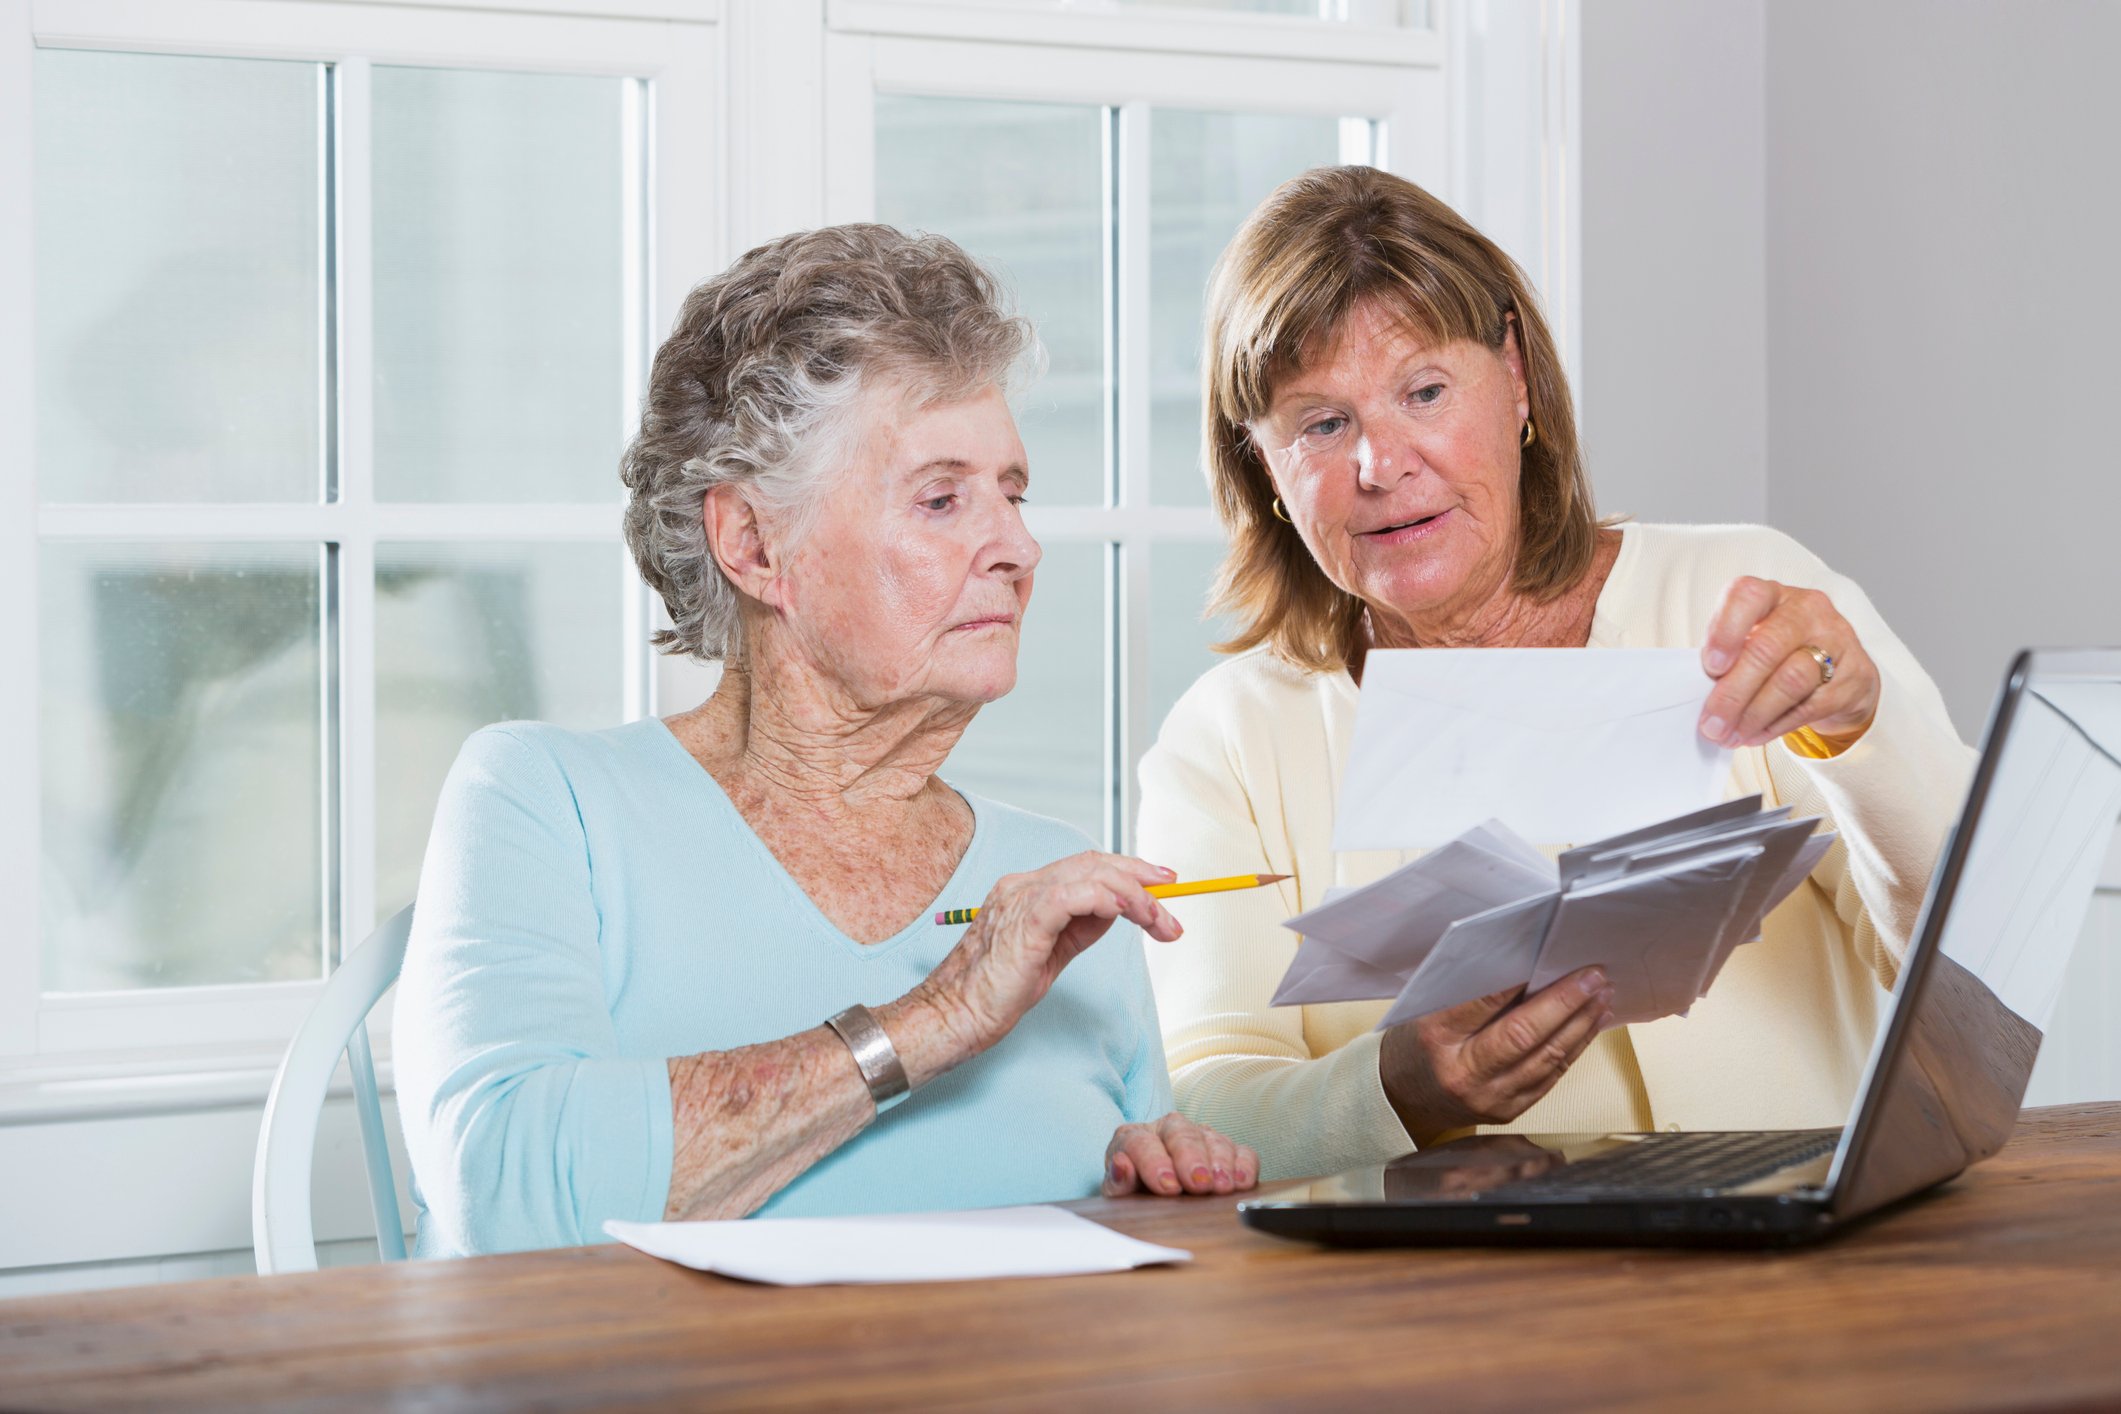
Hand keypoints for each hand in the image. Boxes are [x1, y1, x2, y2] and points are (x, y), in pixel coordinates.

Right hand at [909, 852, 1183, 1072]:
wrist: (955, 1017)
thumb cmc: (995, 994)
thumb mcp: (1050, 954)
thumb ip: (1079, 927)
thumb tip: (1118, 910)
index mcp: (1025, 890)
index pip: (1087, 866)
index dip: (1129, 870)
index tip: (1163, 886)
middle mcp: (1022, 885)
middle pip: (1095, 863)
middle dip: (1143, 879)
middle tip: (1174, 904)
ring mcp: (1020, 897)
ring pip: (1092, 874)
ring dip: (1136, 895)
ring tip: (1160, 921)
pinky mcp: (1024, 919)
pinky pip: (1074, 895)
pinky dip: (1107, 899)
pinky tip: (1127, 914)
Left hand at [1102, 1113, 1258, 1196]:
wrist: (1150, 1197)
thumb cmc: (1133, 1194)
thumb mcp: (1118, 1195)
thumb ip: (1118, 1182)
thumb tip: (1121, 1165)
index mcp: (1132, 1137)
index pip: (1139, 1142)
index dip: (1153, 1163)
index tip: (1167, 1187)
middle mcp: (1166, 1130)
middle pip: (1180, 1132)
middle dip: (1191, 1158)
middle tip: (1199, 1184)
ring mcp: (1198, 1137)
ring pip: (1212, 1139)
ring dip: (1220, 1163)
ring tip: (1222, 1187)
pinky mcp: (1224, 1150)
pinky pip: (1241, 1150)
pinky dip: (1244, 1165)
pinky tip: (1242, 1182)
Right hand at [1376, 967, 1611, 1144]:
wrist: (1403, 1098)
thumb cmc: (1418, 1046)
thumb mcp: (1429, 1012)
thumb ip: (1472, 995)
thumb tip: (1526, 969)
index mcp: (1437, 1039)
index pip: (1483, 1005)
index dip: (1520, 982)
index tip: (1549, 957)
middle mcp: (1465, 1075)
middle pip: (1523, 1036)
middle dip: (1564, 1003)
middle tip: (1592, 977)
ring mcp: (1491, 1099)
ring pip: (1547, 1058)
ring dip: (1580, 1023)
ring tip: (1601, 995)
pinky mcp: (1511, 1111)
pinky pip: (1551, 1076)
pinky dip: (1574, 1046)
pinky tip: (1588, 1024)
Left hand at [1698, 577, 1880, 750]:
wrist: (1842, 669)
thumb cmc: (1782, 652)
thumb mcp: (1753, 640)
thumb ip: (1728, 657)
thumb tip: (1701, 693)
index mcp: (1773, 595)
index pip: (1748, 595)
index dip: (1725, 631)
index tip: (1710, 667)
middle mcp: (1807, 610)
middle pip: (1767, 648)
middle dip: (1733, 692)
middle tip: (1712, 723)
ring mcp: (1836, 640)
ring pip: (1790, 680)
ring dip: (1754, 714)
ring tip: (1731, 735)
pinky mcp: (1853, 675)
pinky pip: (1810, 705)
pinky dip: (1776, 725)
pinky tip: (1755, 735)